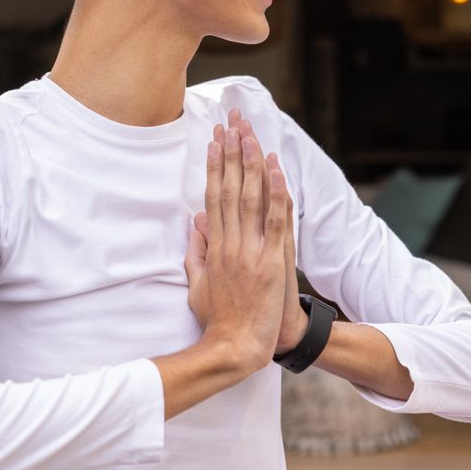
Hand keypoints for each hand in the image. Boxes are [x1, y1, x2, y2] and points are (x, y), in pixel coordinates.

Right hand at [184, 109, 289, 371]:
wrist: (235, 347)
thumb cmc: (218, 320)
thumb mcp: (198, 284)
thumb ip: (196, 252)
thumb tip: (194, 223)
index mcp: (213, 247)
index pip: (213, 196)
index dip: (214, 166)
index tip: (215, 140)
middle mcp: (230, 243)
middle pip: (229, 188)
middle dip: (231, 152)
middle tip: (232, 122)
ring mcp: (250, 251)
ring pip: (250, 197)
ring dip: (251, 163)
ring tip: (250, 133)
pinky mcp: (270, 262)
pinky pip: (274, 221)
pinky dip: (275, 194)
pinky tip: (275, 170)